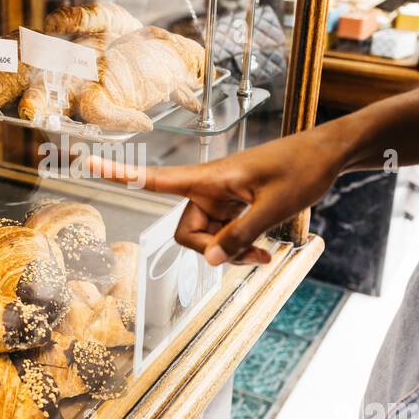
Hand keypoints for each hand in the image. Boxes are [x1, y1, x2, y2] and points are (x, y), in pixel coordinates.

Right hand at [85, 128, 348, 265]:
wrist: (328, 155)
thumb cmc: (302, 170)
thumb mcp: (273, 208)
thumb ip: (239, 236)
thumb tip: (210, 262)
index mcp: (210, 178)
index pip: (155, 179)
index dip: (122, 175)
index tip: (89, 165)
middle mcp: (209, 189)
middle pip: (187, 232)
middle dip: (212, 252)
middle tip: (252, 257)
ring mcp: (222, 200)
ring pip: (208, 240)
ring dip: (231, 253)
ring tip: (265, 255)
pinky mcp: (235, 207)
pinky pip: (225, 236)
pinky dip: (241, 248)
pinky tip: (265, 251)